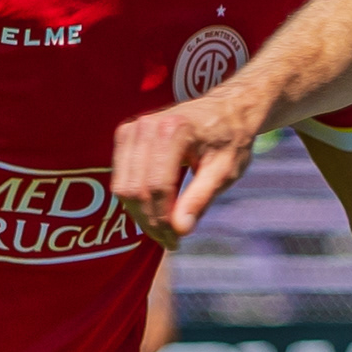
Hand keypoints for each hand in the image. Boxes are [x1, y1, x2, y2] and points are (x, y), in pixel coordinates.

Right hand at [113, 93, 268, 246]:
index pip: (158, 186)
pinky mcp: (125, 134)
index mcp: (174, 131)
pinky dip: (135, 200)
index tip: (176, 242)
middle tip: (170, 242)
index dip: (163, 219)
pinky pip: (120, 177)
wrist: (225, 109)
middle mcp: (146, 126)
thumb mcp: (225, 171)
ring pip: (123, 186)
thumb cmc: (231, 139)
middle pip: (135, 188)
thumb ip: (201, 198)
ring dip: (140, 214)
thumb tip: (180, 230)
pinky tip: (155, 213)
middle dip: (150, 221)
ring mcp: (131, 129)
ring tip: (164, 232)